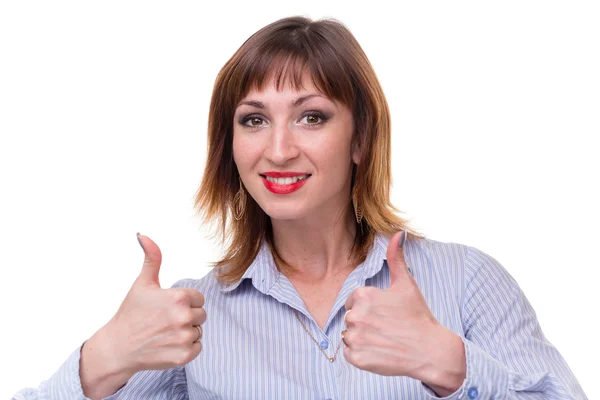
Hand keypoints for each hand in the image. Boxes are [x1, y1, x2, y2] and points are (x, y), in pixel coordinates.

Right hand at [80, 234, 205, 397]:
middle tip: (164, 321)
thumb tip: (143, 234)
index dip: (184, 302)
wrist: (118, 347)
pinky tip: (167, 345)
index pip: (198, 298)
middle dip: (186, 317)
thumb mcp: (143, 283)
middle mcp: (184, 316)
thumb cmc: (131, 313)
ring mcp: (184, 337)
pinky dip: (186, 348)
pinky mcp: (184, 356)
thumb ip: (151, 258)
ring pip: (198, 331)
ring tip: (164, 333)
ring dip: (185, 332)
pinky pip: (198, 347)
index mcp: (179, 297)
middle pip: (201, 314)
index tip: (166, 307)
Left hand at [343, 231, 464, 392]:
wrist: (430, 350)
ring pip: (349, 336)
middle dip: (365, 322)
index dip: (369, 307)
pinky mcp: (357, 358)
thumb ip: (396, 258)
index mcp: (363, 295)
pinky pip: (350, 354)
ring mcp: (356, 338)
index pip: (353, 300)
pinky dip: (361, 355)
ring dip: (362, 339)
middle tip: (387, 327)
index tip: (385, 313)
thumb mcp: (406, 284)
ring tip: (384, 339)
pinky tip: (379, 351)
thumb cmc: (417, 315)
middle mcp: (356, 315)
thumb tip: (398, 233)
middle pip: (351, 318)